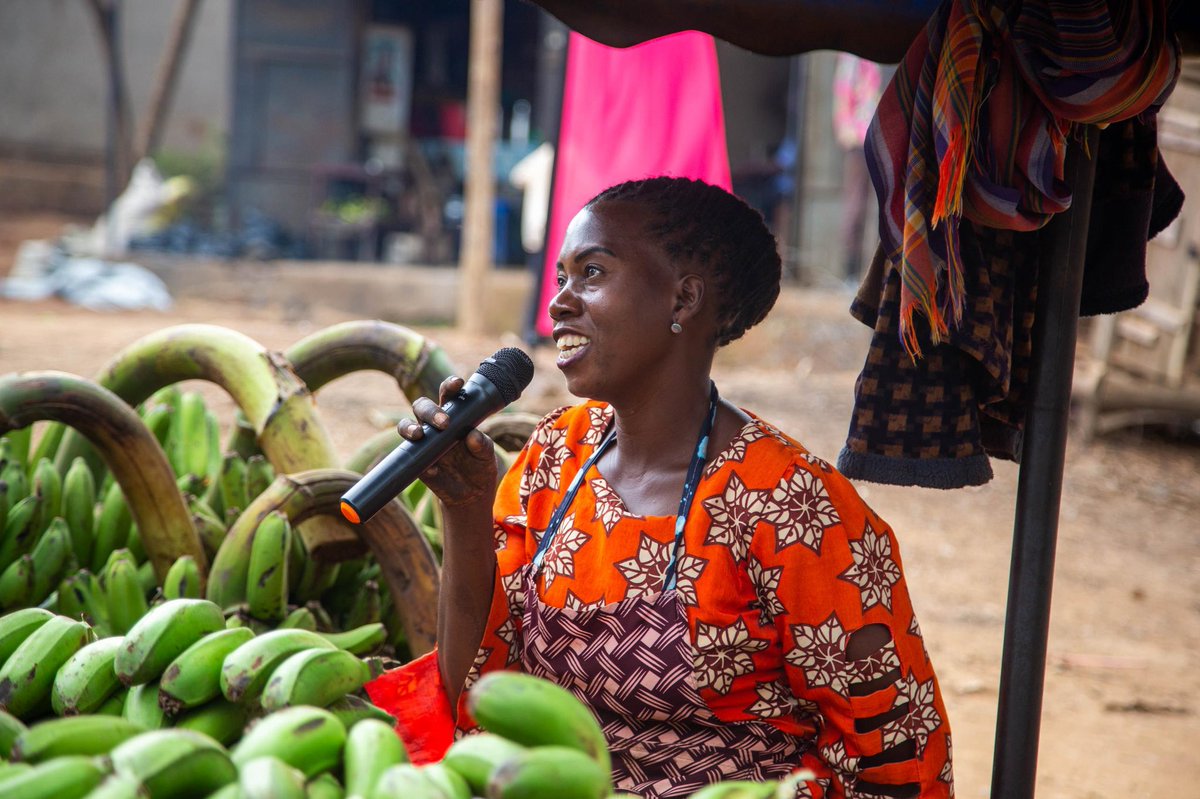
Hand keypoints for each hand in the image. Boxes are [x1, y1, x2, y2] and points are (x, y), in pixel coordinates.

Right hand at [396, 375, 498, 507]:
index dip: (450, 386)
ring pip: (406, 426)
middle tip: (444, 423)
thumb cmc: (480, 466)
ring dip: (410, 428)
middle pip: (422, 406)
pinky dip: (419, 461)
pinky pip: (410, 457)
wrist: (473, 495)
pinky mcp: (417, 463)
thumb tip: (473, 435)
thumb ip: (482, 445)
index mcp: (454, 416)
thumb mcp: (487, 456)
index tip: (458, 383)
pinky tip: (431, 468)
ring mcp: (423, 443)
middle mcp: (434, 426)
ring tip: (419, 435)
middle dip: (430, 411)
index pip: (448, 395)